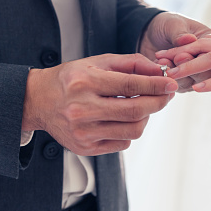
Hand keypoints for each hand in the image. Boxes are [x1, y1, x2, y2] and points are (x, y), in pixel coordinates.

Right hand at [21, 54, 177, 155]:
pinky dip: (130, 130)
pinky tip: (123, 118)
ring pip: (133, 130)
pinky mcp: (85, 148)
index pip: (130, 85)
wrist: (38, 101)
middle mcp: (82, 109)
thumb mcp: (98, 62)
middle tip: (166, 95)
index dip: (156, 86)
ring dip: (146, 117)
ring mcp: (83, 132)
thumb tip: (160, 72)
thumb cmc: (72, 78)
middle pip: (135, 111)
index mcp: (85, 82)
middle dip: (158, 102)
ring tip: (143, 106)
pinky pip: (123, 143)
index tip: (171, 84)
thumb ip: (131, 64)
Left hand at [140, 12, 210, 91]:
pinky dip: (168, 77)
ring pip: (191, 83)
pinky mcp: (181, 82)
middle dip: (189, 68)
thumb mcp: (174, 24)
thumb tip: (189, 39)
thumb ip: (180, 33)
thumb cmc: (167, 25)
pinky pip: (178, 85)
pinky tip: (158, 64)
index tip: (181, 53)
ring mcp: (195, 75)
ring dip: (176, 73)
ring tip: (162, 61)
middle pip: (207, 75)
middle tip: (175, 58)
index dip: (198, 57)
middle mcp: (207, 62)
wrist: (148, 33)